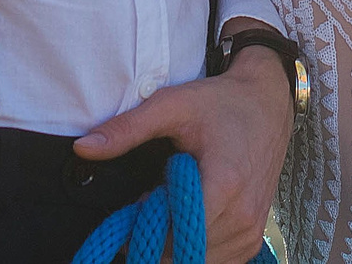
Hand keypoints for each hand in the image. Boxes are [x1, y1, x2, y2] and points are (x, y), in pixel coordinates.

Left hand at [75, 48, 292, 263]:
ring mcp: (252, 232)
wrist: (268, 103)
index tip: (137, 203)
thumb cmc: (221, 103)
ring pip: (196, 261)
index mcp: (225, 185)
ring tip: (166, 207)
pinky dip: (192, 248)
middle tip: (146, 204)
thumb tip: (83, 148)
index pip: (176, 233)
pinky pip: (214, 262)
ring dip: (173, 244)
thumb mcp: (172, 105)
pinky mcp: (253, 239)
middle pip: (182, 252)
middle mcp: (244, 216)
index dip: (147, 224)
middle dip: (156, 235)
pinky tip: (185, 218)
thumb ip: (127, 129)